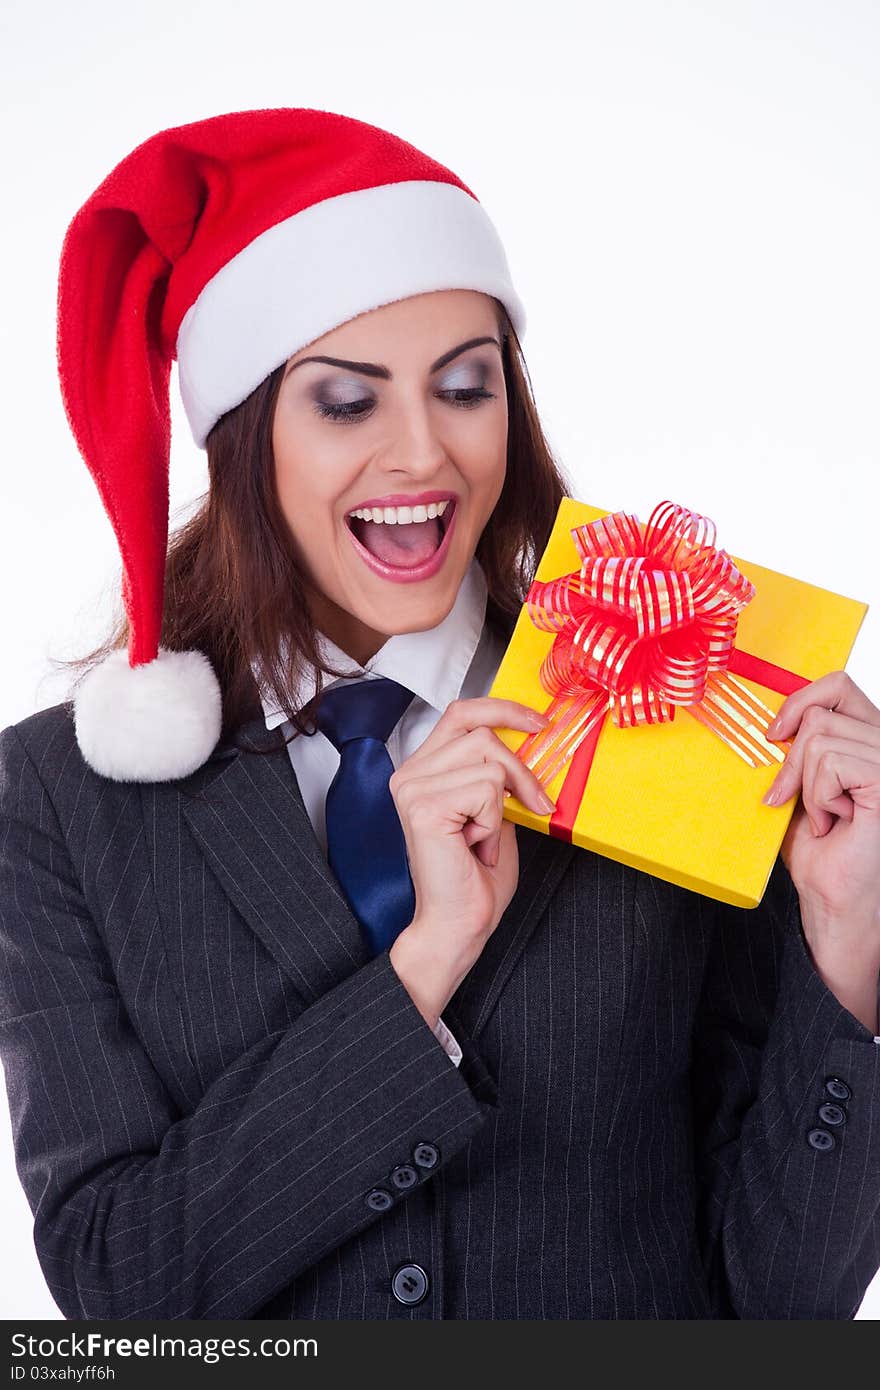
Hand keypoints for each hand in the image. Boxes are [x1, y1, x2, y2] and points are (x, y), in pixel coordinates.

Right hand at [387, 697, 555, 1028]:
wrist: (458, 924)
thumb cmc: (475, 878)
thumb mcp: (495, 812)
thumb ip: (500, 775)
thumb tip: (533, 743)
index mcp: (423, 770)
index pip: (461, 712)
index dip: (503, 709)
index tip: (539, 723)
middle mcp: (410, 774)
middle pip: (482, 732)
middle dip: (520, 770)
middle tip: (531, 806)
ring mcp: (412, 787)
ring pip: (489, 759)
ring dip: (502, 803)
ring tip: (484, 837)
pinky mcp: (423, 806)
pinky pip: (486, 788)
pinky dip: (493, 820)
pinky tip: (474, 846)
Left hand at [762, 671, 879, 1029]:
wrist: (832, 898)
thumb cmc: (819, 849)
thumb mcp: (798, 784)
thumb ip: (794, 747)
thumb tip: (770, 716)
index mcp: (870, 737)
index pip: (837, 685)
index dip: (800, 701)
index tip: (774, 736)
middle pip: (821, 712)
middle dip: (792, 761)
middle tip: (795, 801)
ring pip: (820, 739)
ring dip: (808, 786)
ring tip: (826, 817)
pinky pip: (832, 763)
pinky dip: (819, 796)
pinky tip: (836, 822)